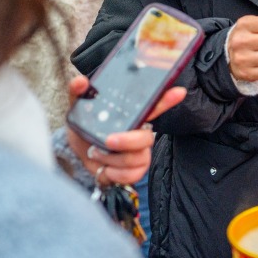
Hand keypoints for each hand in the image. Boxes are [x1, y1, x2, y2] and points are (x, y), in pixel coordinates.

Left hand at [66, 75, 186, 185]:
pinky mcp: (136, 171)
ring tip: (96, 152)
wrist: (79, 154)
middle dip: (127, 141)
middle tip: (108, 140)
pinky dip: (113, 173)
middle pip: (146, 138)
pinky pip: (131, 175)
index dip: (168, 99)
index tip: (179, 91)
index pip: (154, 106)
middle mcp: (140, 133)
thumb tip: (80, 82)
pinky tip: (105, 167)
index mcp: (132, 115)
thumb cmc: (86, 128)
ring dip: (110, 158)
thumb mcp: (80, 108)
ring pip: (134, 159)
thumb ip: (79, 93)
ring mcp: (140, 153)